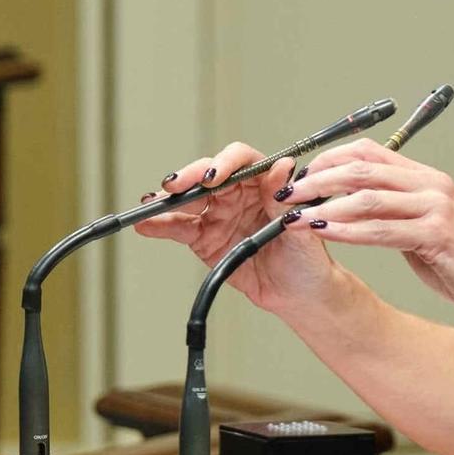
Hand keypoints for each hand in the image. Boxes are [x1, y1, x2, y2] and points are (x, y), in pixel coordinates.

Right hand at [131, 142, 347, 316]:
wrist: (299, 293)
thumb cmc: (307, 257)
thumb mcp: (301, 228)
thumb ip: (284, 199)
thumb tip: (281, 166)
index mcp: (265, 183)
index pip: (241, 161)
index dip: (225, 163)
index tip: (213, 176)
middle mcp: (238, 194)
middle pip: (207, 176)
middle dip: (189, 178)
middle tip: (175, 186)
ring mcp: (218, 215)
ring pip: (188, 200)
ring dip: (167, 201)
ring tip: (151, 205)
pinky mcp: (204, 239)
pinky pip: (178, 228)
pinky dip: (159, 226)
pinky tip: (146, 225)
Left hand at [279, 139, 453, 334]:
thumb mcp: (425, 229)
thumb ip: (394, 212)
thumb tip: (346, 204)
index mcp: (429, 178)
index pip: (370, 150)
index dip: (330, 158)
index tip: (300, 176)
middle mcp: (433, 185)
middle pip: (362, 168)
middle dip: (317, 179)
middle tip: (286, 193)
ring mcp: (437, 208)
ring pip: (367, 196)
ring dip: (324, 205)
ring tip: (293, 215)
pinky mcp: (438, 235)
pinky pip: (380, 230)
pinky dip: (346, 230)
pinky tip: (322, 234)